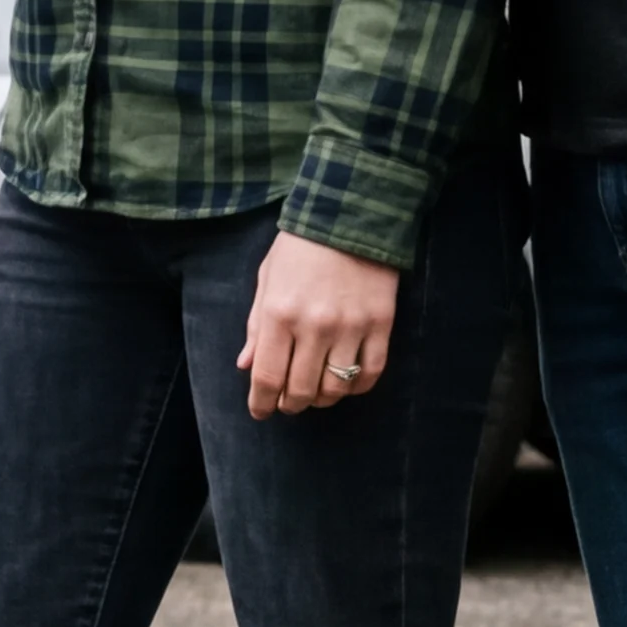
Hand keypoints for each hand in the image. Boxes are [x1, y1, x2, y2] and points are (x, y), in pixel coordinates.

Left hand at [241, 231, 400, 416]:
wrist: (350, 215)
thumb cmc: (300, 247)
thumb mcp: (267, 279)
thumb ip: (255, 325)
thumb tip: (246, 366)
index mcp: (279, 313)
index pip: (267, 375)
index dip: (261, 402)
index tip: (260, 412)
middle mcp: (314, 325)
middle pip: (300, 389)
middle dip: (289, 404)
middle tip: (287, 403)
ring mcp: (350, 327)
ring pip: (335, 388)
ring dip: (321, 398)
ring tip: (314, 393)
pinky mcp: (380, 325)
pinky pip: (370, 373)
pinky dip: (356, 387)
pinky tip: (345, 383)